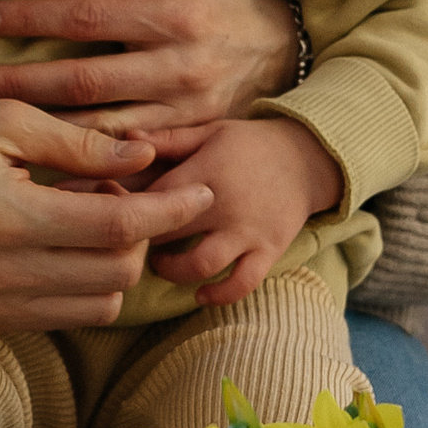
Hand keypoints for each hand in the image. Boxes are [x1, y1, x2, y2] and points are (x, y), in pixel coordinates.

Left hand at [0, 0, 300, 150]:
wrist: (296, 53)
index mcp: (172, 18)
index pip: (87, 18)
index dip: (34, 19)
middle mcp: (174, 69)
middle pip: (82, 81)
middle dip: (20, 83)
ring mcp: (181, 113)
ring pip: (99, 129)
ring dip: (42, 130)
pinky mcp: (188, 143)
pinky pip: (131, 164)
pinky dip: (88, 171)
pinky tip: (45, 173)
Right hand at [0, 90, 219, 331]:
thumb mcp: (5, 120)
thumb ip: (79, 143)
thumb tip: (146, 154)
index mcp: (9, 218)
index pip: (119, 229)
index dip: (170, 209)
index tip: (199, 190)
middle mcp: (2, 274)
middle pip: (118, 275)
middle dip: (142, 234)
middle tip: (125, 192)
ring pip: (97, 307)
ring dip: (115, 266)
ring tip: (93, 218)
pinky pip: (62, 317)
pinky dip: (82, 287)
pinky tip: (66, 244)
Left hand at [145, 115, 340, 306]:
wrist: (308, 158)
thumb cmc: (250, 144)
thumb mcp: (211, 132)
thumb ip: (170, 138)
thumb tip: (129, 135)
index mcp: (207, 171)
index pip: (155, 197)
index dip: (131, 207)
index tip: (120, 212)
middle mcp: (226, 204)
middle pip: (170, 231)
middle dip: (144, 241)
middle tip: (133, 241)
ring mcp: (249, 231)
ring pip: (203, 264)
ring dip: (174, 271)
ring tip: (162, 264)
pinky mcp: (269, 251)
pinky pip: (243, 283)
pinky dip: (220, 295)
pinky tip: (200, 293)